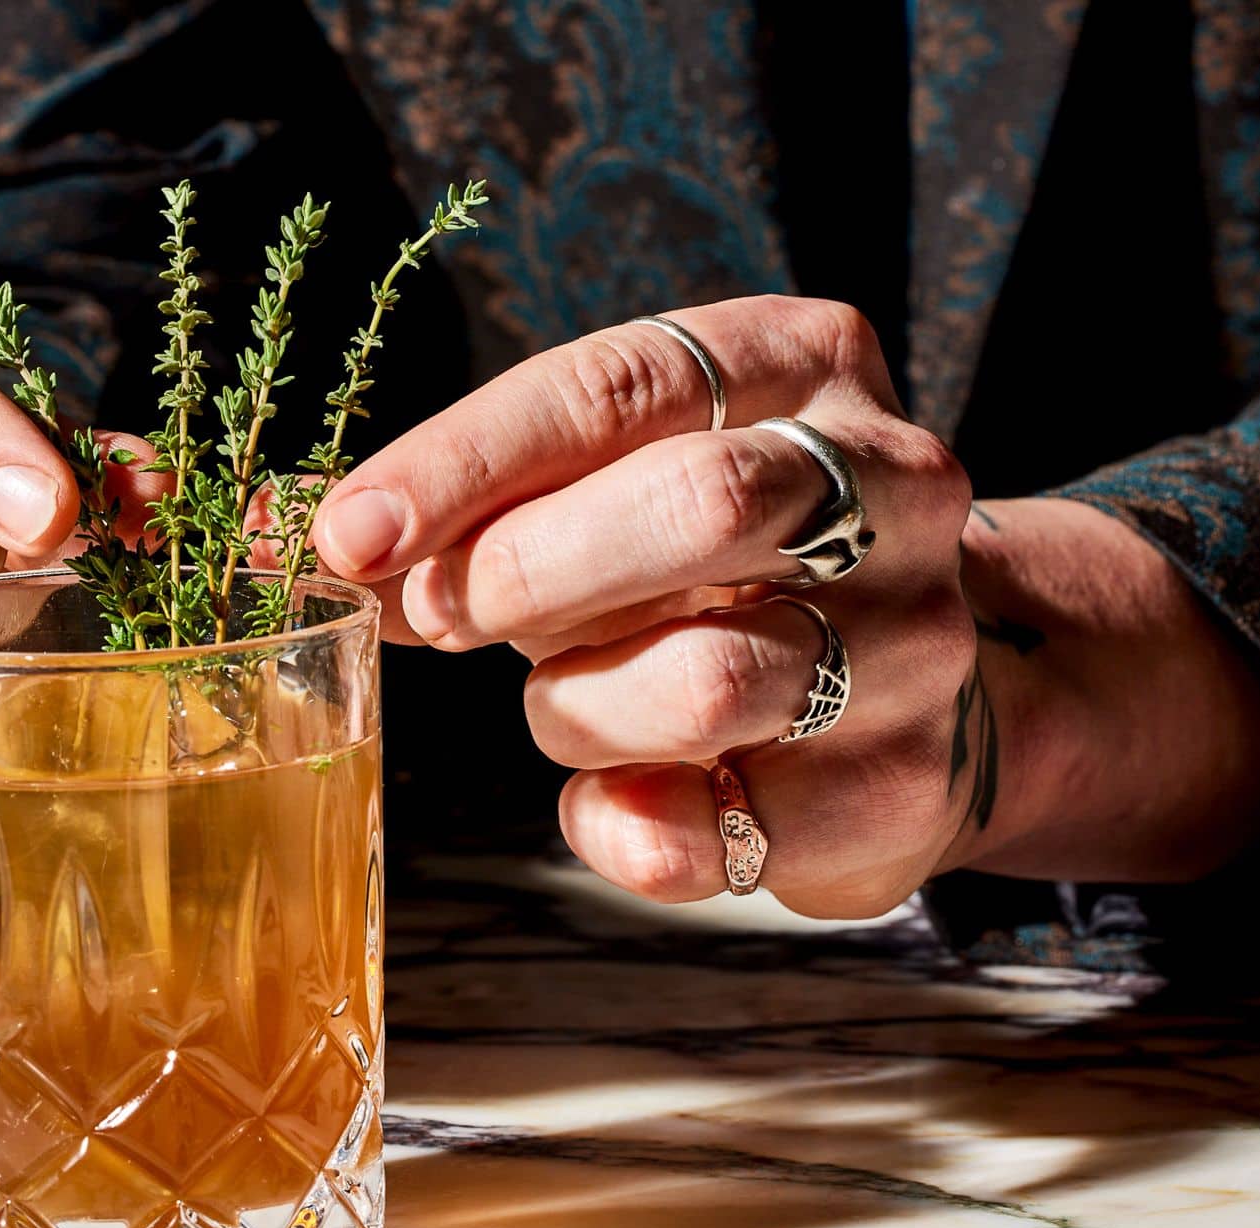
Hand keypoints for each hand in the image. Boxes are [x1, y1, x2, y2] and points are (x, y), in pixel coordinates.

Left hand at [309, 296, 1259, 913]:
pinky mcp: (901, 789)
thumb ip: (496, 502)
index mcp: (805, 364)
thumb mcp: (614, 482)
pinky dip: (616, 825)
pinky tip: (614, 797)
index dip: (468, 463)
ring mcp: (916, 643)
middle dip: (532, 572)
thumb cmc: (716, 564)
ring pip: (708, 679)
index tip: (353, 535)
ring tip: (565, 700)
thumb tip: (343, 550)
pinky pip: (710, 831)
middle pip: (700, 506)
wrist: (917, 688)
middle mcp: (894, 486)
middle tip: (448, 617)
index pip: (621, 386)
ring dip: (577, 706)